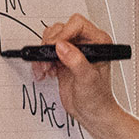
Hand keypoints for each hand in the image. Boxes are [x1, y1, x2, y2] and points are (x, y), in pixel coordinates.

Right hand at [35, 14, 118, 130]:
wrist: (91, 113)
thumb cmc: (97, 99)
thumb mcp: (88, 80)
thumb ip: (76, 61)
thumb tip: (62, 46)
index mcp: (98, 42)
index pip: (77, 24)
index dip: (65, 33)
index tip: (57, 48)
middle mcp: (86, 44)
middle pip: (61, 29)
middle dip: (50, 44)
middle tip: (48, 60)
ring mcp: (73, 51)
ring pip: (51, 39)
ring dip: (43, 53)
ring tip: (45, 68)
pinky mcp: (62, 59)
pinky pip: (46, 51)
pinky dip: (40, 60)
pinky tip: (44, 72)